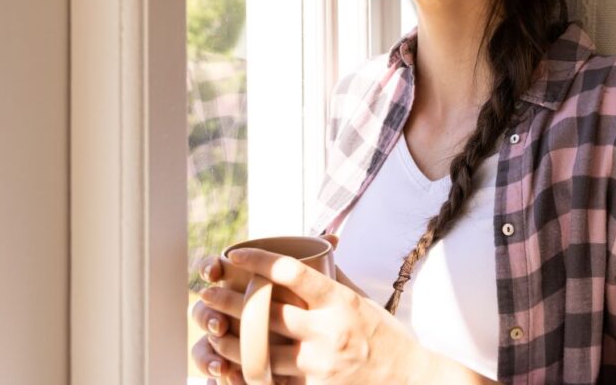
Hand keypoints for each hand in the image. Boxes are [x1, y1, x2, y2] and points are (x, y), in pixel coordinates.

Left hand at [190, 234, 370, 383]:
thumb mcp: (362, 300)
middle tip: (207, 294)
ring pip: (258, 352)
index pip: (290, 271)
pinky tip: (230, 367)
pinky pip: (270, 383)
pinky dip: (247, 375)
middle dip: (228, 302)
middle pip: (264, 313)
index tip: (233, 255)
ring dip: (228, 342)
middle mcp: (328, 331)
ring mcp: (319, 366)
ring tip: (213, 331)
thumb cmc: (384, 336)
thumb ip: (334, 279)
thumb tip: (315, 245)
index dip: (256, 260)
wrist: (409, 380)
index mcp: (339, 301)